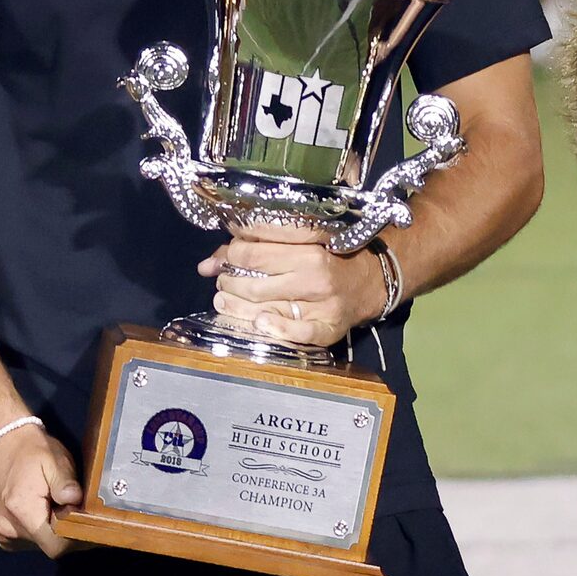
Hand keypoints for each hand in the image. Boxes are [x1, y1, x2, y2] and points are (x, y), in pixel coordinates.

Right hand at [0, 423, 81, 557]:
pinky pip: (27, 541)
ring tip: (60, 508)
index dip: (77, 539)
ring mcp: (1, 532)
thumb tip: (75, 501)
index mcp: (22, 510)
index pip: (55, 545)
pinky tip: (45, 512)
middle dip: (68, 533)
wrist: (0, 444)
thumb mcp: (54, 460)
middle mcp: (7, 528)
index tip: (92, 526)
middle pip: (49, 546)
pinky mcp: (0, 532)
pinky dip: (40, 531)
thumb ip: (65, 483)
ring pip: (39, 544)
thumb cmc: (31, 452)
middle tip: (79, 512)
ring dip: (54, 532)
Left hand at [203, 223, 388, 351]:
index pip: (252, 249)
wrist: (370, 282)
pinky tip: (259, 322)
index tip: (229, 255)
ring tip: (225, 300)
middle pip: (252, 279)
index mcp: (308, 247)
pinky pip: (296, 332)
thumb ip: (254, 248)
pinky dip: (274, 328)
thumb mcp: (299, 243)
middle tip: (225, 279)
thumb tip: (206, 265)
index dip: (231, 253)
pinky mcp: (328, 328)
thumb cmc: (329, 257)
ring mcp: (322, 303)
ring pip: (263, 305)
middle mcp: (315, 275)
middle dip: (229, 279)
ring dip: (235, 304)